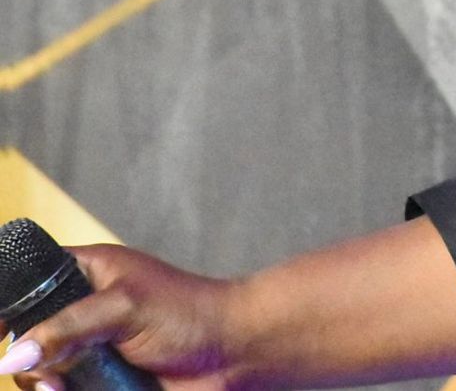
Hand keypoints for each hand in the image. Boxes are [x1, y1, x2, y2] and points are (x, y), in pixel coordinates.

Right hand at [3, 244, 244, 390]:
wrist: (235, 354)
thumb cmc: (191, 314)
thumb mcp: (125, 308)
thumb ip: (67, 327)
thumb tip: (13, 357)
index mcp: (86, 275)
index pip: (26, 284)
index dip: (7, 308)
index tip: (0, 335)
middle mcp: (81, 313)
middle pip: (24, 339)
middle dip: (27, 360)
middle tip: (49, 374)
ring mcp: (89, 350)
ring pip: (39, 374)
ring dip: (43, 386)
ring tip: (61, 390)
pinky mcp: (99, 382)